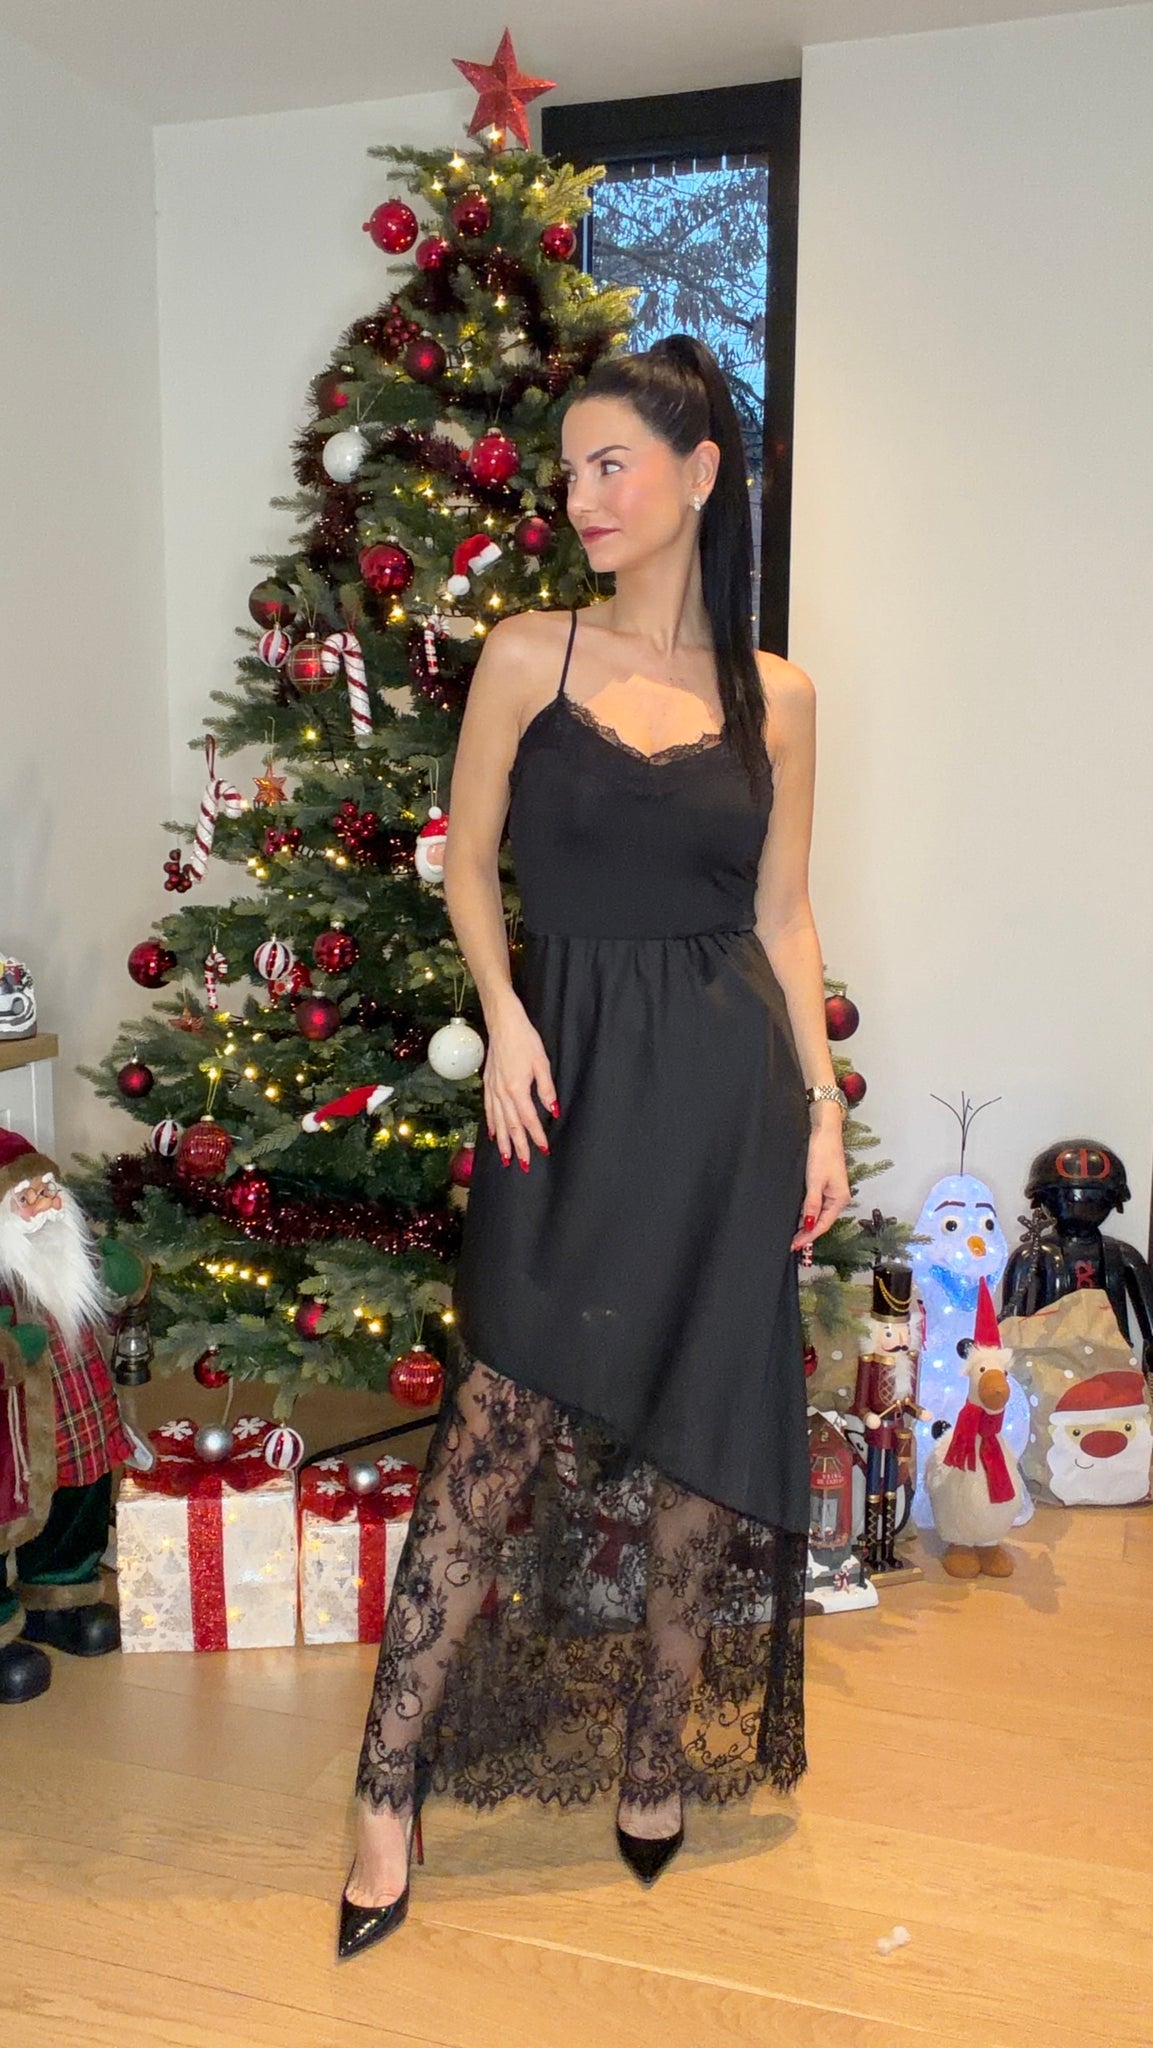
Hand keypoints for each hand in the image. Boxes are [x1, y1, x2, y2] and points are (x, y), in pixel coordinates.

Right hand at [482, 987, 559, 1170]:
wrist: (503, 1023)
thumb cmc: (524, 1039)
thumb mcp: (542, 1063)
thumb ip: (546, 1089)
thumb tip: (552, 1110)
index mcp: (517, 1089)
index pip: (529, 1120)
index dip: (537, 1136)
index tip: (543, 1150)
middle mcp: (502, 1093)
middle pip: (511, 1126)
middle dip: (518, 1147)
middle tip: (524, 1165)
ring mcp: (492, 1089)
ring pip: (498, 1121)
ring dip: (503, 1141)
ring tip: (506, 1158)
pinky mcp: (488, 1083)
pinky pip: (488, 1109)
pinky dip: (491, 1124)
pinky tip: (492, 1133)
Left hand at [790, 1115, 850, 1251]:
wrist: (825, 1131)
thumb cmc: (822, 1152)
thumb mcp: (815, 1181)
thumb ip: (811, 1205)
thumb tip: (808, 1226)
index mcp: (839, 1199)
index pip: (822, 1225)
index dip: (808, 1237)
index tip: (794, 1246)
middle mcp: (837, 1198)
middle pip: (821, 1222)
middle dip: (806, 1234)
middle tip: (790, 1244)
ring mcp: (831, 1192)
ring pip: (818, 1214)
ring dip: (806, 1224)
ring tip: (792, 1236)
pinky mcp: (825, 1185)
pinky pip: (815, 1205)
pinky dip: (806, 1213)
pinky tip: (798, 1218)